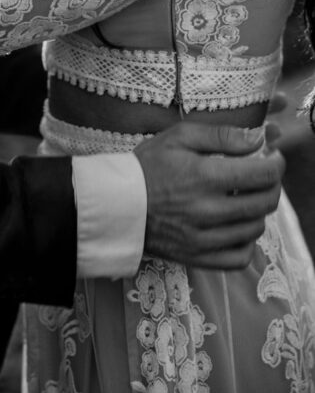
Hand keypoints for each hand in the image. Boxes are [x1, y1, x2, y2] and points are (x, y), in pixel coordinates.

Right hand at [134, 122, 283, 268]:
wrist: (117, 203)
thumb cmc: (147, 165)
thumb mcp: (179, 137)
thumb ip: (221, 135)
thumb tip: (258, 139)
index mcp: (204, 176)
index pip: (262, 175)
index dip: (276, 164)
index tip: (273, 157)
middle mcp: (208, 210)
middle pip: (264, 202)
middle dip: (272, 185)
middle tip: (263, 175)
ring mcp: (204, 238)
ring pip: (255, 228)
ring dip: (258, 210)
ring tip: (245, 197)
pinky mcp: (198, 257)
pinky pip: (240, 258)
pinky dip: (247, 242)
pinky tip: (237, 226)